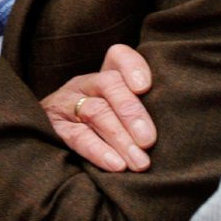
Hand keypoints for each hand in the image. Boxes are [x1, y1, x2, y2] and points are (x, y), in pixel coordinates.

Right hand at [41, 44, 155, 171]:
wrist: (45, 136)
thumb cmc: (102, 127)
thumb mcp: (121, 112)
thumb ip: (142, 111)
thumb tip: (175, 127)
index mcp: (105, 75)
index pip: (118, 56)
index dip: (133, 67)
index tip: (145, 87)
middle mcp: (85, 84)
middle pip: (109, 84)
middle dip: (132, 112)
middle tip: (149, 140)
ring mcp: (67, 103)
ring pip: (96, 112)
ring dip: (120, 138)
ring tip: (139, 162)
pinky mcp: (55, 127)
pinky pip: (77, 137)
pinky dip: (98, 151)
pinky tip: (116, 165)